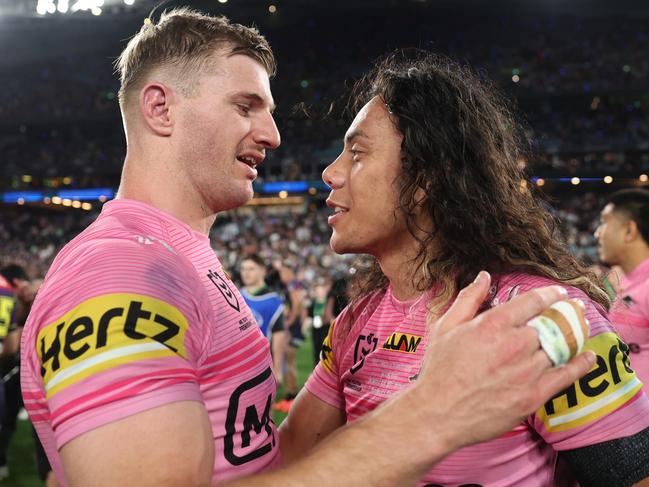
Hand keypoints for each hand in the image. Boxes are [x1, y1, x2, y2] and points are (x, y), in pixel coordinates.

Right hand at [410, 271, 595, 453]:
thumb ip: (468, 299)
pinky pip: (566, 375)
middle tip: (576, 308)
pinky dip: (582, 364)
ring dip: (576, 334)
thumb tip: (483, 277)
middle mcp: (513, 345)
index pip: (532, 302)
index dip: (550, 294)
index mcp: (492, 324)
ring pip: (562, 346)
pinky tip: (589, 357)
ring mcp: (526, 371)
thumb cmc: (439, 370)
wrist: (438, 413)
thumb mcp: (445, 327)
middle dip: (567, 312)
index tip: (558, 293)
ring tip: (583, 326)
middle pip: (552, 322)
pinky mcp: (533, 396)